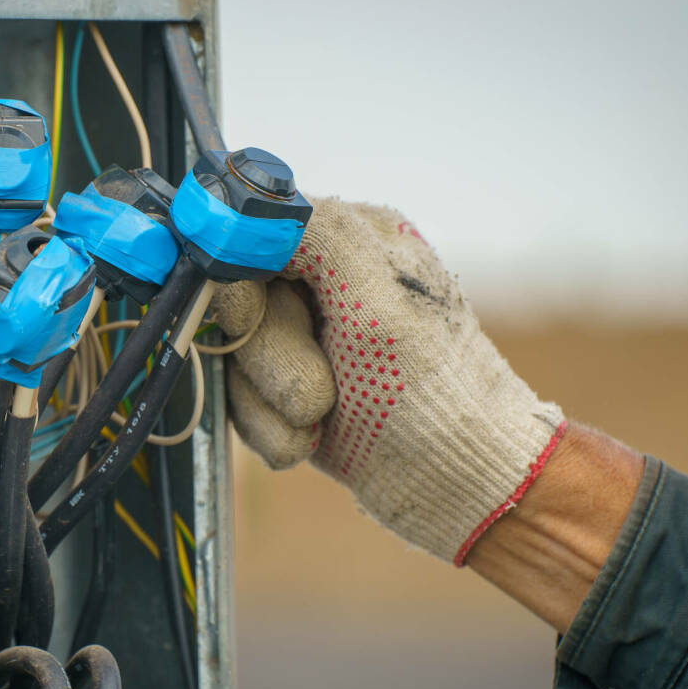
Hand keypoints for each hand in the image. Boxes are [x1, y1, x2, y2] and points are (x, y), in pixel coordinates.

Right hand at [212, 197, 564, 563]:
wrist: (456, 486)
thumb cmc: (436, 395)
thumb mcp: (378, 302)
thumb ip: (314, 235)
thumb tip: (244, 202)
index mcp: (351, 238)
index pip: (254, 226)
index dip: (236, 269)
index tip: (245, 312)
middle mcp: (321, 278)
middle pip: (235, 295)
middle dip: (269, 355)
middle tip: (318, 392)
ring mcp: (300, 334)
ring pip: (231, 351)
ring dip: (268, 400)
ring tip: (320, 421)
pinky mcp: (284, 383)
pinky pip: (237, 394)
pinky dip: (267, 426)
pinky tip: (309, 440)